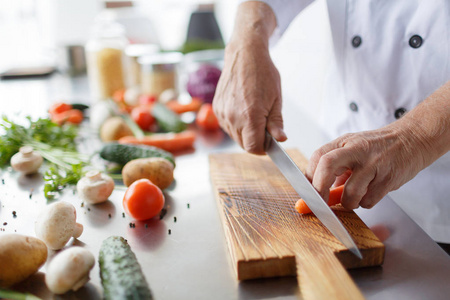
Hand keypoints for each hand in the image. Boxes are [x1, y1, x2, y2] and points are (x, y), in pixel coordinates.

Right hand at [212, 2, 286, 153]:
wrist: (244, 55)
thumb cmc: (262, 74)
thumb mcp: (276, 99)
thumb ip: (276, 123)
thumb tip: (280, 139)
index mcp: (250, 116)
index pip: (253, 148)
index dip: (263, 148)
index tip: (269, 143)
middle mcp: (233, 117)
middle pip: (243, 144)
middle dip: (255, 140)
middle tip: (264, 125)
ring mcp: (222, 113)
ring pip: (235, 136)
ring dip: (245, 132)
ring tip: (253, 113)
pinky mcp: (216, 108)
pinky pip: (227, 126)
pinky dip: (236, 124)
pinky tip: (243, 109)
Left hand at [305, 125, 427, 209]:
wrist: (412, 139)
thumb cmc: (378, 147)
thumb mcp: (352, 150)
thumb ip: (335, 170)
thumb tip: (317, 195)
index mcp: (344, 142)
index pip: (318, 157)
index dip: (309, 177)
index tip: (308, 193)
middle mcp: (357, 150)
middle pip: (327, 166)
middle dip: (319, 189)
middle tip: (320, 203)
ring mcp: (373, 164)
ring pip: (350, 192)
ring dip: (348, 202)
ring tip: (353, 197)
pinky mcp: (389, 178)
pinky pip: (369, 200)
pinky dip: (365, 203)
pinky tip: (370, 193)